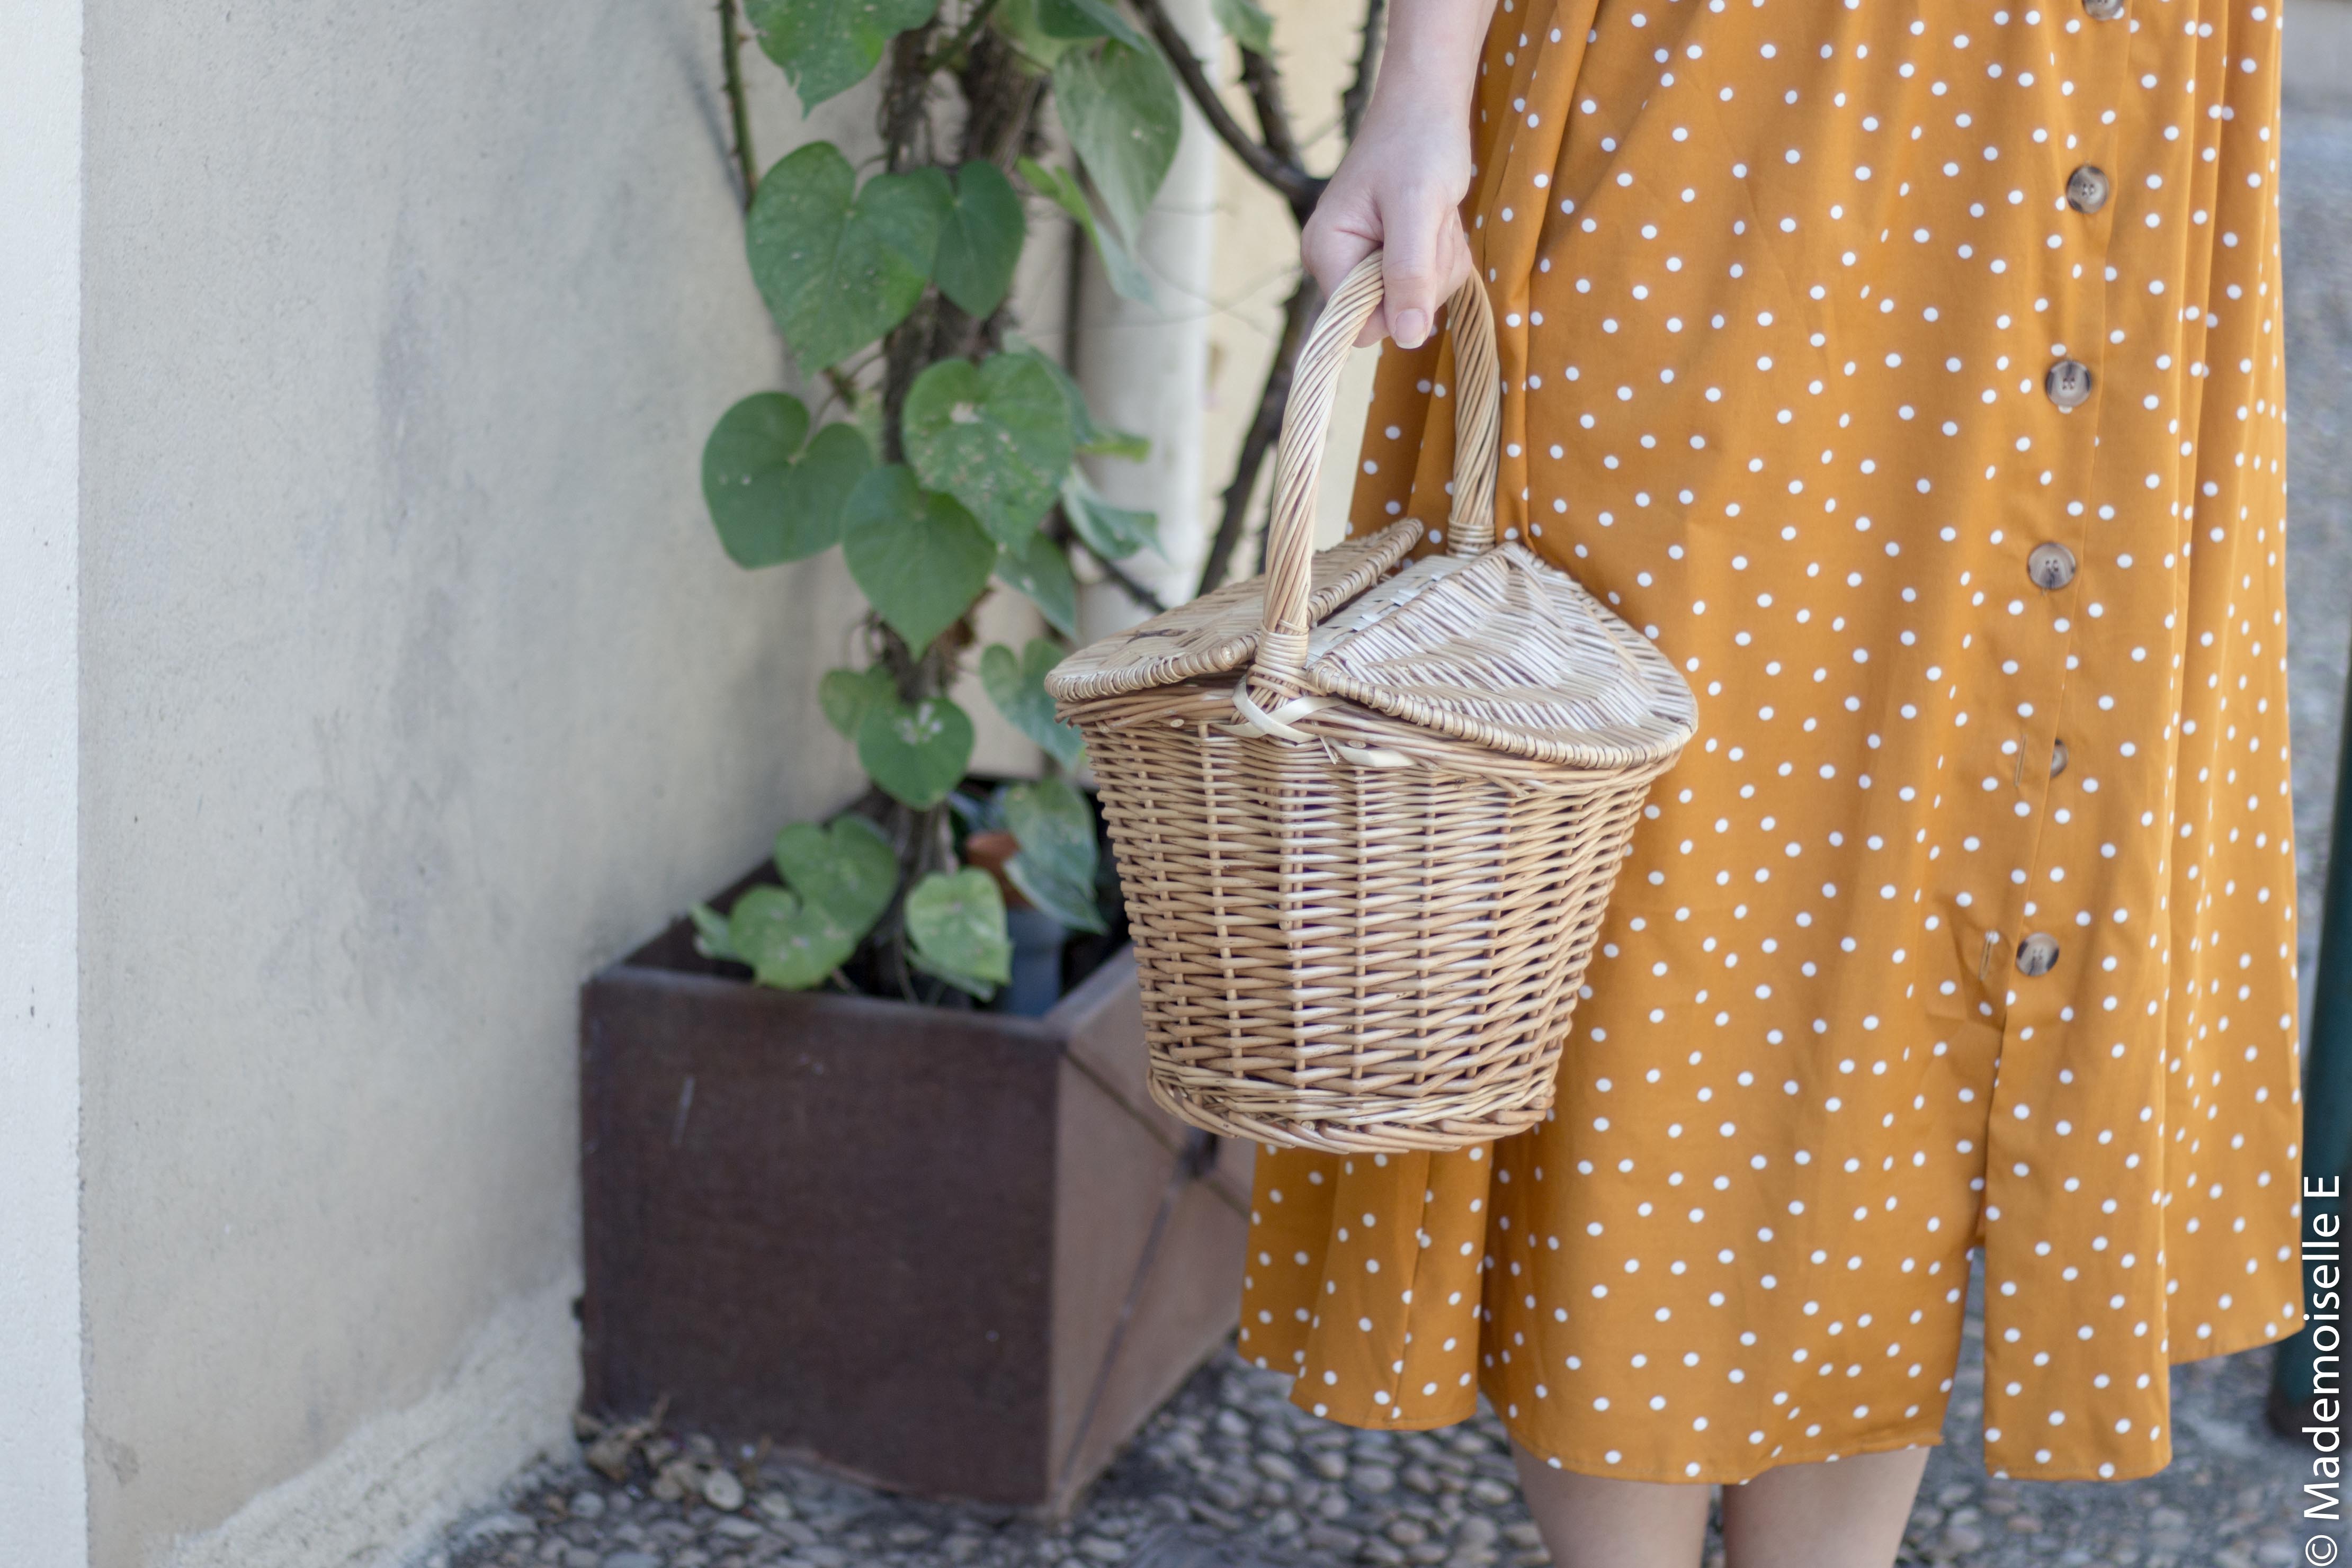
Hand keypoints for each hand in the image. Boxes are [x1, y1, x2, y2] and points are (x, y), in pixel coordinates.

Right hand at [1301, 98, 1476, 349]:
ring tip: (1434, 215)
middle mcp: (1334, 263)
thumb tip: (1409, 337)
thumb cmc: (1418, 142)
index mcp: (1325, 252)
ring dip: (1439, 263)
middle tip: (1432, 225)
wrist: (1426, 104)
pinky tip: (1435, 220)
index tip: (1418, 256)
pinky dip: (1441, 257)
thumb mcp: (1418, 206)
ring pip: (1413, 302)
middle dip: (1426, 277)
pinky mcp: (1385, 258)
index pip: (1358, 325)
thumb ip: (1409, 272)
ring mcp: (1360, 261)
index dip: (1399, 305)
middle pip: (1391, 316)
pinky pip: (1423, 284)